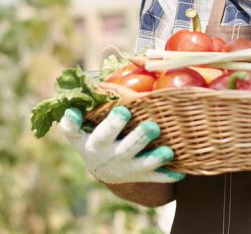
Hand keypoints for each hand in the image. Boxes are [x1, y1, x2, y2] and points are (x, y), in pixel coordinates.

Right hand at [59, 106, 184, 183]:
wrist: (104, 168)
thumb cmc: (98, 133)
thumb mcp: (87, 122)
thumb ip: (89, 101)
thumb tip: (90, 73)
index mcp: (86, 139)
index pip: (73, 131)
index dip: (71, 122)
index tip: (73, 112)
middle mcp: (102, 154)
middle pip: (115, 146)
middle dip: (130, 135)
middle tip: (149, 125)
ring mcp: (121, 167)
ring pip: (137, 163)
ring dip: (153, 158)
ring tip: (168, 151)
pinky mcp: (137, 176)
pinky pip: (153, 177)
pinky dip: (165, 176)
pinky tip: (179, 174)